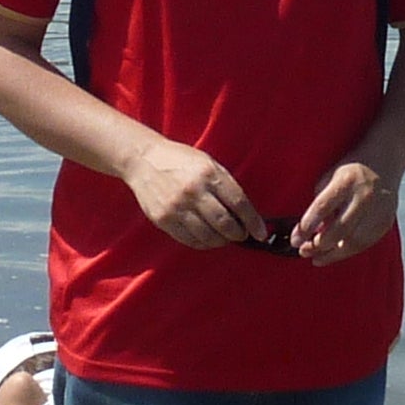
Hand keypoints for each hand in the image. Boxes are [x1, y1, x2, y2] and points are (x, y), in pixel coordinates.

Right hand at [124, 137, 269, 250]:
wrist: (144, 160)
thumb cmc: (181, 161)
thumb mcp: (208, 164)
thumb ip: (226, 186)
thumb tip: (245, 213)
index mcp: (209, 174)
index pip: (238, 203)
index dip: (253, 221)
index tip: (260, 232)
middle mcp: (194, 191)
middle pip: (225, 223)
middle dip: (238, 234)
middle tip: (241, 234)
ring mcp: (177, 207)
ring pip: (208, 236)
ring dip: (221, 241)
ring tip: (224, 237)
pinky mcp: (164, 219)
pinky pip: (189, 240)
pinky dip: (203, 243)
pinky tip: (207, 238)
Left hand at [292, 158, 400, 263]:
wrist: (385, 161)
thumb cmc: (351, 170)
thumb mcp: (330, 177)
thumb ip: (321, 204)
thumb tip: (311, 233)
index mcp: (347, 181)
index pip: (323, 208)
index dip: (306, 227)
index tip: (295, 240)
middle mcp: (365, 196)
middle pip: (340, 230)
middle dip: (319, 245)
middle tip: (303, 251)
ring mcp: (379, 211)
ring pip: (354, 242)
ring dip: (333, 255)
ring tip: (316, 259)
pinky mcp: (386, 222)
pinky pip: (365, 244)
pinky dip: (348, 251)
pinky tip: (335, 253)